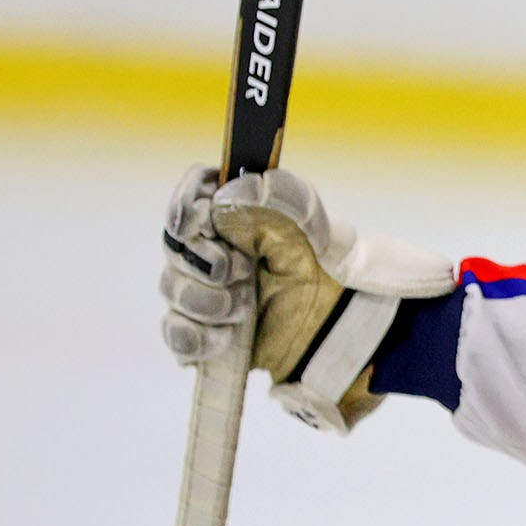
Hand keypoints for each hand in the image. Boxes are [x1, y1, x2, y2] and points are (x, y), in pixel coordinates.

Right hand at [160, 166, 455, 430]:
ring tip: (242, 310)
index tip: (195, 220)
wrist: (352, 334)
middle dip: (202, 261)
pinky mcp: (211, 337)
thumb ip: (282, 202)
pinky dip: (195, 337)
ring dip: (202, 301)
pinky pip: (178, 336)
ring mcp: (211, 295)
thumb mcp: (317, 231)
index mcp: (242, 219)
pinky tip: (225, 338)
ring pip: (173, 291)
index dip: (185, 203)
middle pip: (176, 247)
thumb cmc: (337, 274)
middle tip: (238, 273)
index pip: (193, 197)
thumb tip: (236, 187)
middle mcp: (220, 252)